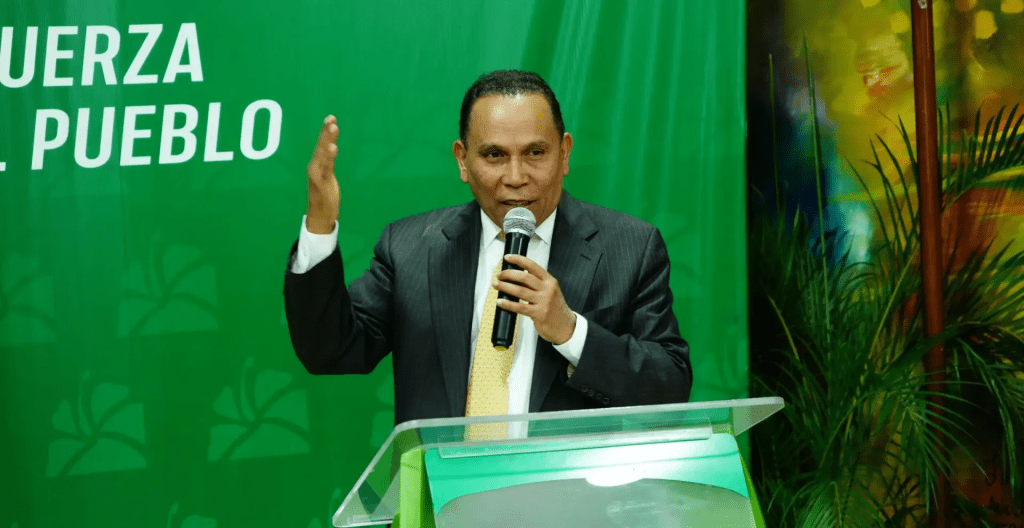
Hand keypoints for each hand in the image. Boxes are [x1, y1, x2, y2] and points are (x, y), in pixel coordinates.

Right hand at [305, 115, 340, 233]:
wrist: (319, 216)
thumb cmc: (324, 196)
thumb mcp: (327, 177)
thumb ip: (328, 163)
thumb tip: (331, 150)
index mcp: (316, 165)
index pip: (321, 145)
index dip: (326, 132)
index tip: (331, 118)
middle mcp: (314, 167)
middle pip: (320, 146)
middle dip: (326, 131)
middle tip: (331, 117)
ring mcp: (317, 174)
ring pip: (323, 154)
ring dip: (328, 140)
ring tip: (333, 127)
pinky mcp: (322, 182)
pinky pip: (327, 167)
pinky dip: (329, 156)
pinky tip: (333, 147)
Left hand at [494, 254, 576, 344]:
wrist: (565, 326)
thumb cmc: (554, 308)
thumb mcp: (550, 292)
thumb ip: (535, 285)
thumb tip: (514, 277)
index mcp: (550, 281)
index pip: (533, 266)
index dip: (519, 260)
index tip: (508, 257)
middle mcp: (548, 289)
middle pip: (525, 277)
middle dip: (508, 274)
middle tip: (499, 275)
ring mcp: (544, 302)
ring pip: (520, 291)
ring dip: (505, 287)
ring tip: (496, 285)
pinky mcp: (539, 314)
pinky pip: (520, 307)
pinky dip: (508, 304)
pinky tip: (500, 301)